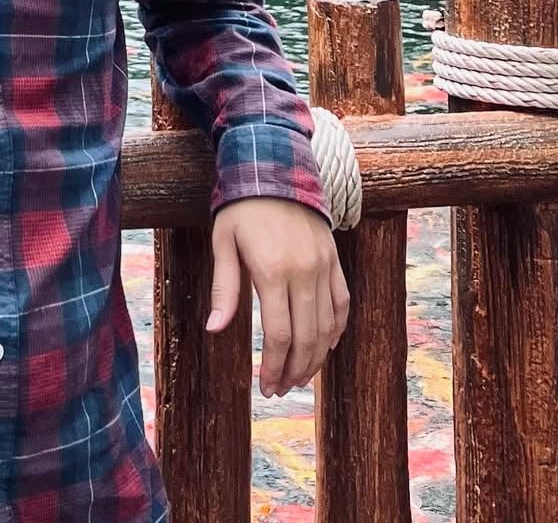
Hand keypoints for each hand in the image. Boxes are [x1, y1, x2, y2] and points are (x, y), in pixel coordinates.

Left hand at [207, 197, 347, 397]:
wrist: (275, 168)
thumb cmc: (241, 208)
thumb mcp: (223, 242)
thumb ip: (223, 288)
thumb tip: (215, 330)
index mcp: (273, 270)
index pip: (279, 334)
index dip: (274, 365)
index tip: (266, 386)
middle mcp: (304, 272)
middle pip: (307, 337)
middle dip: (295, 370)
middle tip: (282, 389)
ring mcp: (324, 266)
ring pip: (327, 326)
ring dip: (316, 358)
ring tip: (300, 376)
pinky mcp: (334, 260)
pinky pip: (342, 303)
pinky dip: (336, 330)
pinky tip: (325, 347)